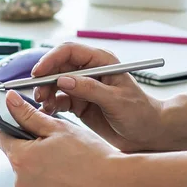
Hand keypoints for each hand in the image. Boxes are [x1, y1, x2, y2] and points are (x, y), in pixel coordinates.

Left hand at [0, 90, 132, 186]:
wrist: (113, 184)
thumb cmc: (90, 157)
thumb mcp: (57, 127)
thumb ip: (28, 114)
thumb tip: (10, 100)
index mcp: (21, 158)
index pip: (1, 135)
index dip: (9, 122)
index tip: (20, 117)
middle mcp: (22, 180)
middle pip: (15, 152)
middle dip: (28, 140)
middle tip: (52, 134)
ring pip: (28, 167)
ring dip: (38, 157)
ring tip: (64, 152)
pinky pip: (39, 182)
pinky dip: (48, 173)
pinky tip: (66, 167)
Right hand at [31, 43, 164, 151]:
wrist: (148, 134)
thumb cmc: (140, 113)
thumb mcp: (117, 101)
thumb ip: (90, 89)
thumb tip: (63, 80)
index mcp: (102, 62)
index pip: (70, 52)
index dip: (51, 60)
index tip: (38, 73)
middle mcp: (90, 72)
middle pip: (58, 68)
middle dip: (45, 79)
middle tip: (38, 94)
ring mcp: (84, 88)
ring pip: (56, 84)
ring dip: (46, 93)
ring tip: (44, 104)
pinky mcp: (80, 103)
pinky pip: (60, 100)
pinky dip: (51, 105)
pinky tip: (49, 112)